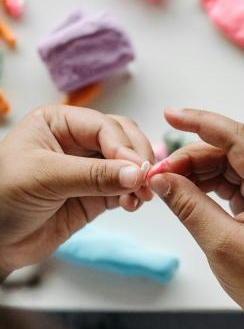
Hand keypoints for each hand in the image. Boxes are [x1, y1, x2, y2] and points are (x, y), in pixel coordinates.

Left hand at [0, 105, 153, 274]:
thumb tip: (136, 174)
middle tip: (145, 181)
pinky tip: (131, 205)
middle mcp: (76, 142)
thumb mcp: (45, 177)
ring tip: (140, 197)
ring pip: (128, 165)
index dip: (124, 147)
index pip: (104, 126)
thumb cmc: (3, 197)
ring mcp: (88, 170)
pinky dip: (133, 196)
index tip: (138, 169)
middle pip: (123, 140)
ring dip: (139, 180)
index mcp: (58, 123)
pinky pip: (124, 190)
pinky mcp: (95, 196)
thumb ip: (93, 175)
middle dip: (137, 159)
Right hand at [148, 109, 243, 328]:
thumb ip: (189, 206)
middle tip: (159, 176)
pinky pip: (239, 181)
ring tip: (170, 188)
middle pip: (233, 152)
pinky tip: (190, 193)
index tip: (170, 114)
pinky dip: (213, 185)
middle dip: (192, 159)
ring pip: (233, 165)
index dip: (201, 122)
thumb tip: (160, 177)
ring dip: (200, 172)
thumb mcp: (221, 245)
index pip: (239, 139)